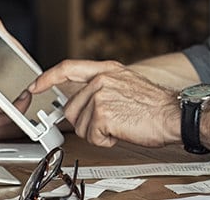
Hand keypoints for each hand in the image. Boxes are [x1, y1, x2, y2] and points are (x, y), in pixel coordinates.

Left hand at [30, 59, 178, 147]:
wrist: (174, 114)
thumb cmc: (155, 105)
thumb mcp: (126, 84)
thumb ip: (101, 86)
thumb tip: (80, 100)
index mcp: (107, 69)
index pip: (68, 68)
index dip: (47, 78)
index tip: (35, 86)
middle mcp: (101, 79)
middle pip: (71, 108)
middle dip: (86, 122)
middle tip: (109, 122)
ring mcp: (100, 96)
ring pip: (81, 125)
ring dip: (98, 132)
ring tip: (120, 124)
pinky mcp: (102, 114)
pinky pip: (91, 137)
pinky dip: (106, 141)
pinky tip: (122, 131)